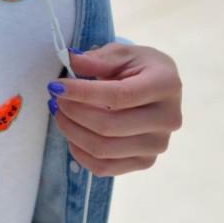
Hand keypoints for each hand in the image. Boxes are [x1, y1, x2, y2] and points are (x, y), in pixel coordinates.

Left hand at [48, 43, 182, 176]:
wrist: (157, 89)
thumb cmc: (138, 68)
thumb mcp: (121, 54)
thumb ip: (97, 59)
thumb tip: (71, 60)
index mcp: (166, 85)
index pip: (119, 95)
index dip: (82, 93)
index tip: (56, 87)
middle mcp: (168, 118)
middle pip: (108, 126)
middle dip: (73, 112)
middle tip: (55, 100)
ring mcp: (157, 145)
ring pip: (103, 149)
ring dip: (71, 132)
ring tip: (60, 114)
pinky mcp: (145, 162)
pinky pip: (104, 167)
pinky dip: (79, 152)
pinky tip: (71, 134)